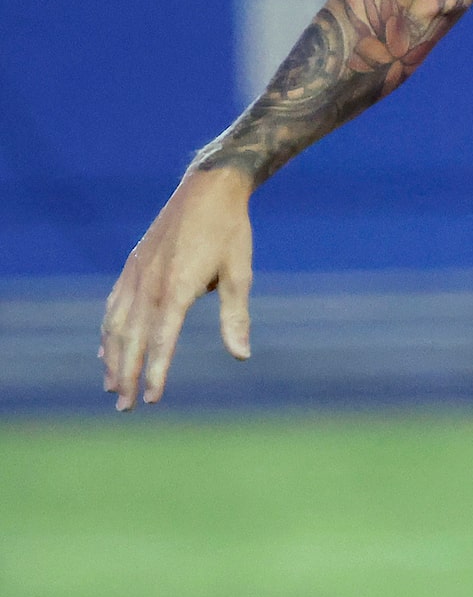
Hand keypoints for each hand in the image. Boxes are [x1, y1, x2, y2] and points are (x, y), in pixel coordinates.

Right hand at [100, 168, 255, 410]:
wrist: (209, 188)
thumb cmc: (230, 232)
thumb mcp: (240, 273)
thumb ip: (236, 317)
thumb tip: (241, 356)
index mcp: (177, 288)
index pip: (162, 341)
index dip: (156, 372)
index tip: (153, 399)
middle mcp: (150, 284)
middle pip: (133, 340)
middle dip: (127, 375)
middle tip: (125, 408)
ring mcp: (136, 274)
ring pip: (116, 325)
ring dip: (113, 358)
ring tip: (112, 387)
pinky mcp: (133, 267)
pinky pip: (114, 306)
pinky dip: (108, 332)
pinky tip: (107, 350)